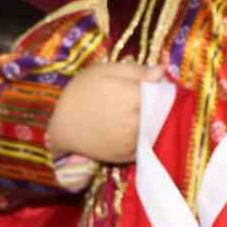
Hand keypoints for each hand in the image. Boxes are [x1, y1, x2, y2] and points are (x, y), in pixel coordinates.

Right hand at [45, 62, 161, 162]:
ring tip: (136, 113)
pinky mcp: (128, 155)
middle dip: (159, 105)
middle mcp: (137, 121)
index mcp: (133, 97)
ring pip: (157, 128)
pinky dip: (145, 135)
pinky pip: (147, 143)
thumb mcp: (103, 71)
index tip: (152, 86)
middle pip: (163, 112)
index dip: (160, 88)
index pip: (164, 93)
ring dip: (155, 120)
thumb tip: (162, 70)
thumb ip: (135, 71)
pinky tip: (132, 127)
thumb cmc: (80, 94)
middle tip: (143, 99)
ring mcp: (134, 140)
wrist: (62, 127)